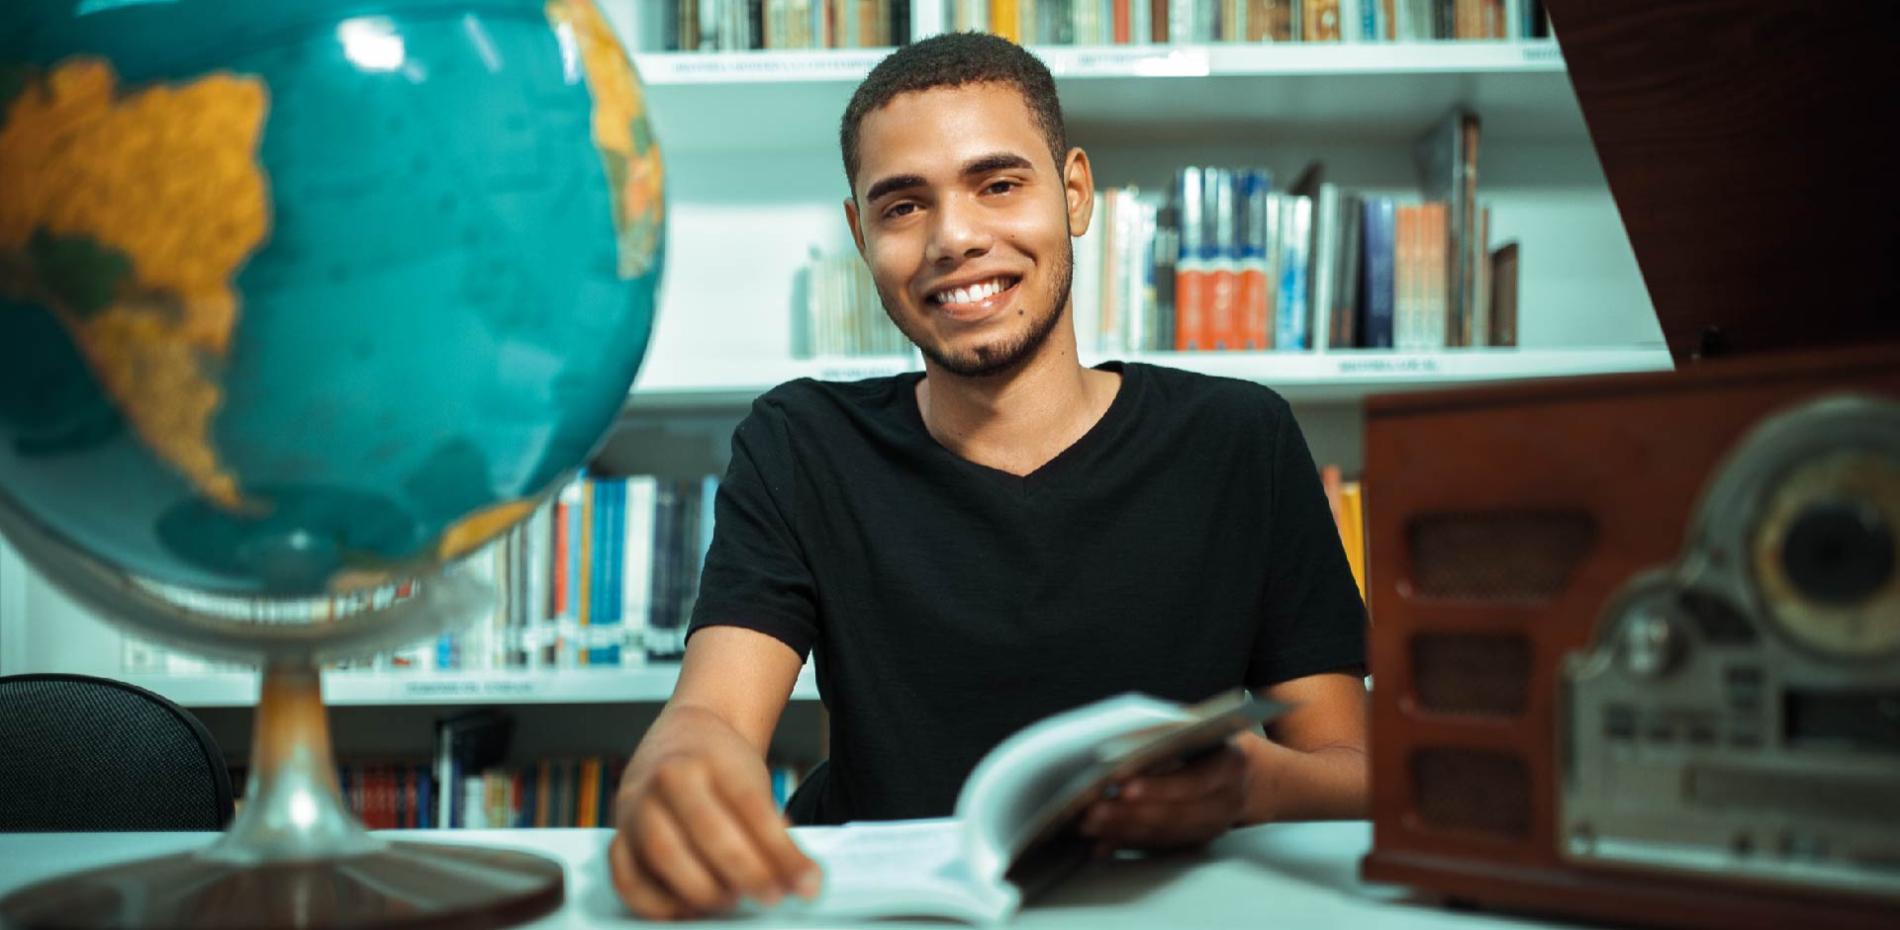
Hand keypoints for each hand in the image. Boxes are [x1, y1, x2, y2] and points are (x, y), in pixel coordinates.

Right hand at [608, 710, 821, 919]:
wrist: (682, 735)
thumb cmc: (723, 765)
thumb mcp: (754, 781)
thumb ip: (774, 831)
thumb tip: (802, 881)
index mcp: (709, 758)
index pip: (749, 805)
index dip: (779, 849)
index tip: (804, 882)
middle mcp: (666, 779)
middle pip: (705, 829)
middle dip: (744, 871)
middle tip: (770, 896)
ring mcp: (637, 808)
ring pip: (663, 853)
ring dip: (701, 889)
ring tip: (731, 901)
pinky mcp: (620, 837)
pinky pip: (626, 878)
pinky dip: (654, 903)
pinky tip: (686, 910)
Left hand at [1077, 738, 1248, 853]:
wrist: (1253, 777)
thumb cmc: (1216, 743)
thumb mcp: (1202, 725)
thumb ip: (1170, 729)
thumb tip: (1125, 738)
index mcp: (1230, 765)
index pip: (1194, 781)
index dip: (1159, 786)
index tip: (1124, 785)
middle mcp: (1225, 800)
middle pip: (1175, 814)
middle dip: (1129, 814)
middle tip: (1093, 810)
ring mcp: (1213, 826)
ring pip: (1165, 834)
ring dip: (1123, 831)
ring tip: (1090, 825)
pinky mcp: (1198, 841)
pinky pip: (1161, 847)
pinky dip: (1130, 844)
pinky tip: (1103, 842)